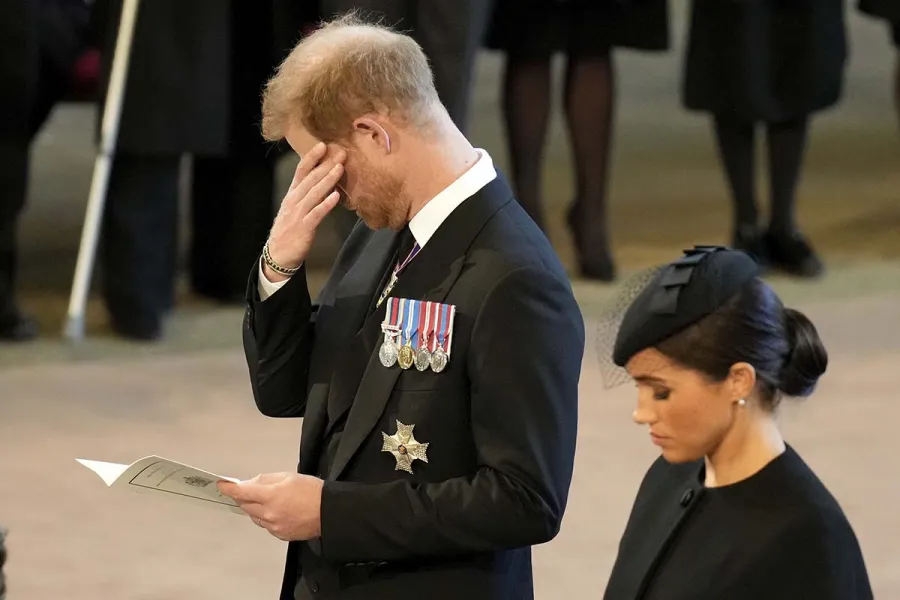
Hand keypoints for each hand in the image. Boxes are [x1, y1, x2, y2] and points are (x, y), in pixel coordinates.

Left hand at [217, 472, 323, 540]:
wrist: (328, 512)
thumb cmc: (311, 490)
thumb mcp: (288, 476)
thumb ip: (266, 480)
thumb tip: (250, 484)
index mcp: (270, 496)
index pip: (242, 492)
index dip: (229, 489)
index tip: (222, 485)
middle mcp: (268, 513)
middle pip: (245, 505)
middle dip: (244, 497)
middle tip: (248, 490)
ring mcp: (273, 526)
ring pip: (254, 516)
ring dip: (255, 508)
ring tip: (268, 500)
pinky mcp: (279, 535)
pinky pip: (265, 525)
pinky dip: (266, 517)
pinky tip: (278, 511)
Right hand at [264, 142, 345, 280]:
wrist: (278, 254)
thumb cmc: (290, 230)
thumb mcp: (295, 208)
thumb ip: (308, 194)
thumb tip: (324, 181)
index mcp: (292, 194)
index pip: (301, 171)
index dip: (312, 158)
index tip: (323, 145)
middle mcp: (294, 200)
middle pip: (310, 179)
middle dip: (326, 165)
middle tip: (341, 153)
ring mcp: (298, 213)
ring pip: (314, 193)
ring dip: (328, 180)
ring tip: (340, 168)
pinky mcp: (304, 227)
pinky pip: (316, 213)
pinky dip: (326, 204)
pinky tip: (336, 196)